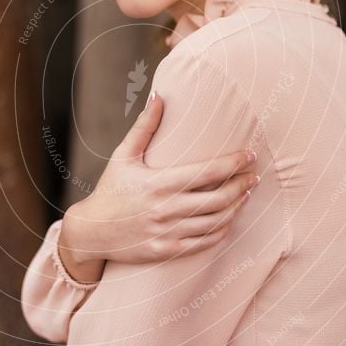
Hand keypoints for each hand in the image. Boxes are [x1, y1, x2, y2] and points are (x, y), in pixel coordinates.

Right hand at [60, 91, 259, 266]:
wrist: (91, 232)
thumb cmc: (110, 190)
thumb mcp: (123, 156)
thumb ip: (144, 126)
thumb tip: (158, 96)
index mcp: (159, 183)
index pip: (207, 172)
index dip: (233, 163)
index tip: (249, 155)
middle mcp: (166, 209)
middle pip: (218, 198)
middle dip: (242, 185)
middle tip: (254, 176)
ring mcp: (168, 232)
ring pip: (215, 221)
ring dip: (236, 207)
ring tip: (245, 195)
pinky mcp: (167, 250)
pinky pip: (204, 242)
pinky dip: (222, 231)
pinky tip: (229, 220)